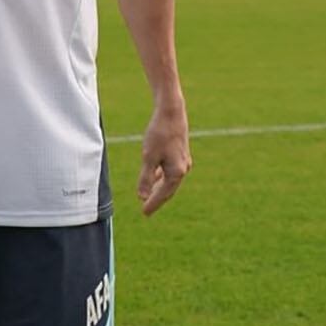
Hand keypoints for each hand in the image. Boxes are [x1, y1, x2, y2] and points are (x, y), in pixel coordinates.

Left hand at [135, 97, 190, 215]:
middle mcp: (183, 168)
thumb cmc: (159, 134)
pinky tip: (155, 175)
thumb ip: (145, 178)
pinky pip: (171, 170)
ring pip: (170, 179)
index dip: (152, 204)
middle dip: (157, 198)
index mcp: (176, 172)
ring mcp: (183, 160)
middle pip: (168, 189)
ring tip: (149, 195)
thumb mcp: (148, 157)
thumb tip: (142, 197)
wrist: (171, 112)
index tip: (144, 213)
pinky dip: (162, 176)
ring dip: (159, 187)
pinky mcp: (180, 152)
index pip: (163, 194)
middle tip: (145, 209)